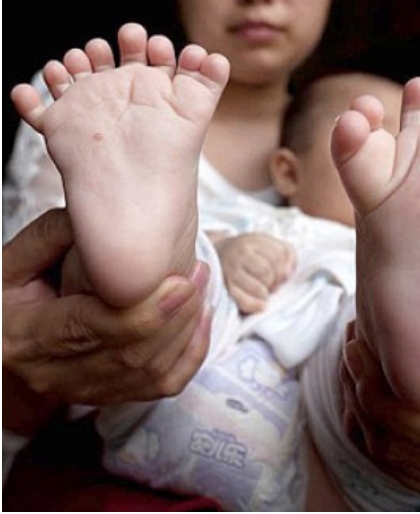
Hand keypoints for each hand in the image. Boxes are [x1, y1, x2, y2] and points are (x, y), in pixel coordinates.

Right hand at [3, 209, 211, 406]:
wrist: (4, 342)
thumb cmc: (10, 296)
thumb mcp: (11, 263)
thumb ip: (51, 237)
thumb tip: (97, 220)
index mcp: (26, 337)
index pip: (90, 330)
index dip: (143, 312)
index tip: (179, 281)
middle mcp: (53, 373)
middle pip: (129, 355)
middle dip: (175, 315)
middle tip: (198, 273)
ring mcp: (83, 391)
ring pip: (151, 372)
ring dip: (187, 329)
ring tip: (200, 285)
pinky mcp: (110, 397)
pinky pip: (164, 385)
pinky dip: (191, 353)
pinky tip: (200, 316)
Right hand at [214, 232, 294, 313]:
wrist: (218, 252)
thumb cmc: (250, 251)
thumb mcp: (269, 245)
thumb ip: (287, 255)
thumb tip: (288, 273)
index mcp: (255, 240)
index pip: (280, 255)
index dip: (286, 268)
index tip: (282, 273)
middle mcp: (241, 253)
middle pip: (268, 272)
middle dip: (275, 281)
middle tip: (272, 283)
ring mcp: (231, 270)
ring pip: (259, 288)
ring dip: (265, 293)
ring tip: (264, 290)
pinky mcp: (225, 287)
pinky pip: (245, 302)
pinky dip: (256, 305)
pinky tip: (260, 303)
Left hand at [340, 293, 419, 509]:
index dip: (392, 395)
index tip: (363, 349)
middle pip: (415, 447)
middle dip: (370, 396)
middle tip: (353, 344)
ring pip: (398, 461)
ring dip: (365, 411)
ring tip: (359, 360)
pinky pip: (400, 468)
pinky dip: (376, 429)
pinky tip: (371, 389)